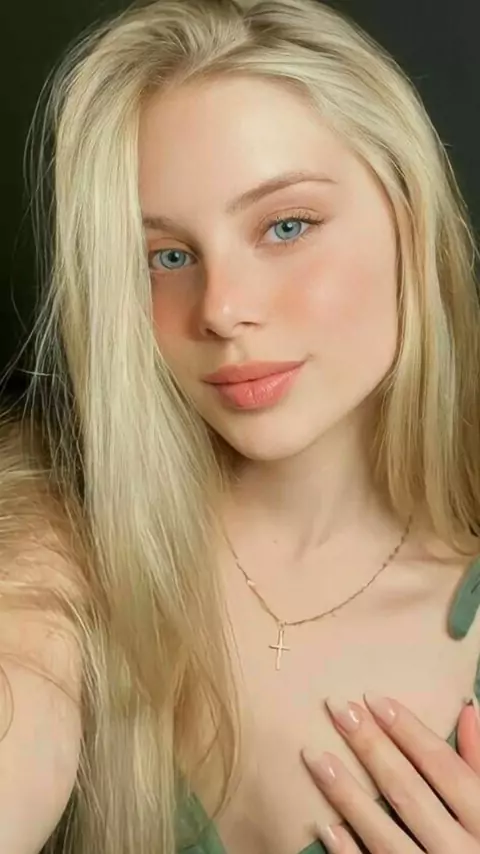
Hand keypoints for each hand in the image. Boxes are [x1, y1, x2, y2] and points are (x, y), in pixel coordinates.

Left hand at [302, 693, 479, 852]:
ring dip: (346, 794)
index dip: (409, 730)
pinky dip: (349, 852)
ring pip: (383, 834)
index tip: (372, 699)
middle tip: (337, 708)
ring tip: (314, 756)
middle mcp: (459, 852)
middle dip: (370, 747)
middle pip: (408, 792)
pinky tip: (325, 824)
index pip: (443, 766)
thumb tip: (468, 708)